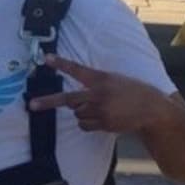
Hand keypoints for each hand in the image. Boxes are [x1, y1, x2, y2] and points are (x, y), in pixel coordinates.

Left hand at [28, 54, 164, 133]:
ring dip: (81, 112)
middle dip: (48, 102)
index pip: (77, 70)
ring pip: (77, 113)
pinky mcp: (104, 123)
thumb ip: (96, 84)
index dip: (61, 64)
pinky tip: (102, 118)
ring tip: (100, 108)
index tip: (46, 59)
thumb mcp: (115, 80)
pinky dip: (87, 123)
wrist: (152, 109)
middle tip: (32, 105)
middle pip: (68, 99)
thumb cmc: (132, 91)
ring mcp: (101, 110)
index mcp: (102, 78)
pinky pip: (84, 125)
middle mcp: (99, 94)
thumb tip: (74, 99)